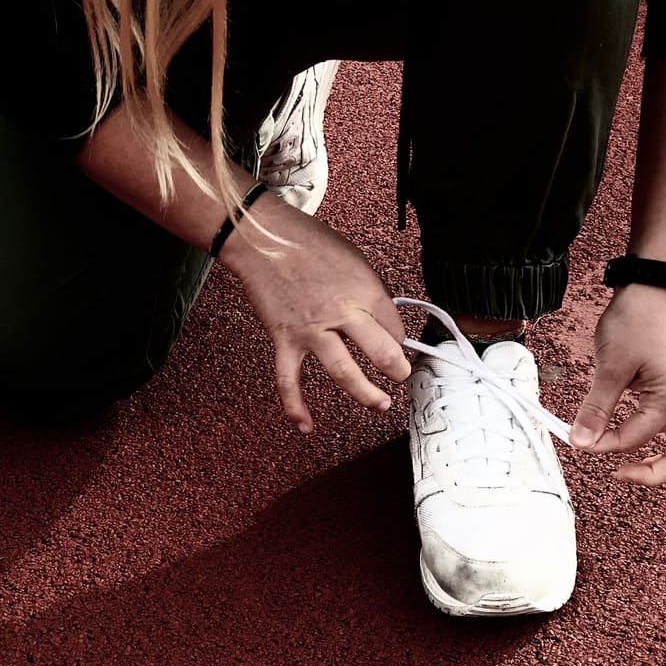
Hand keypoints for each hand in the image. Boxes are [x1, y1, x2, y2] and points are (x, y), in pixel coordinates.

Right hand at [220, 198, 410, 432]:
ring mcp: (312, 331)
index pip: (395, 326)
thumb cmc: (307, 241)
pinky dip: (296, 407)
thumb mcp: (354, 258)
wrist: (263, 239)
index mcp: (363, 290)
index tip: (397, 343)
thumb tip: (382, 317)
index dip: (400, 338)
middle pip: (382, 353)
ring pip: (344, 373)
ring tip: (380, 404)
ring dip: (366, 394)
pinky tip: (306, 426)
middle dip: (398, 370)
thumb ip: (369, 289)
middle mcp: (342, 313)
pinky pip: (289, 381)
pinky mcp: (285, 340)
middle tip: (401, 377)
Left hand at [569, 284, 665, 484]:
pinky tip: (639, 432)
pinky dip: (665, 437)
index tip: (575, 438)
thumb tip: (580, 442)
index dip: (600, 445)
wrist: (654, 288)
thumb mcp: (610, 367)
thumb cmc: (636, 321)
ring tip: (631, 461)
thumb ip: (596, 409)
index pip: (632, 440)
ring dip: (665, 458)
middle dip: (654, 473)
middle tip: (619, 474)